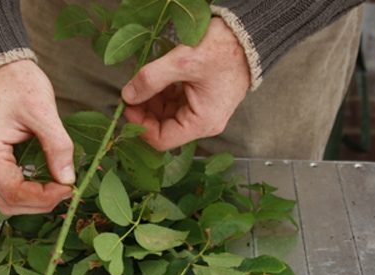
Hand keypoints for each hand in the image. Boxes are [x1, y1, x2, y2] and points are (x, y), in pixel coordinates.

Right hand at [0, 60, 73, 214]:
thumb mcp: (43, 111)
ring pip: (6, 199)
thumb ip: (58, 147)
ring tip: (58, 187)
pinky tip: (46, 181)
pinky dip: (27, 191)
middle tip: (67, 190)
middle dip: (40, 203)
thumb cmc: (18, 83)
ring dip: (34, 200)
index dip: (44, 198)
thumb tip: (68, 179)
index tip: (69, 188)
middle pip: (8, 203)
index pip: (15, 192)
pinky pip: (6, 187)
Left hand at [121, 18, 250, 150]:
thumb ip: (151, 79)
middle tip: (131, 92)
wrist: (248, 35)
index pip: (161, 140)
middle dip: (144, 112)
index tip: (127, 106)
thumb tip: (128, 96)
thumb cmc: (223, 50)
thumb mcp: (183, 62)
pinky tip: (156, 78)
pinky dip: (162, 93)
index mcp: (202, 123)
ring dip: (152, 101)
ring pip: (167, 115)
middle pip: (163, 128)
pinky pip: (175, 103)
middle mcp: (203, 123)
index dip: (140, 126)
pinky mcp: (201, 99)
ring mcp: (202, 111)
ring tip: (143, 81)